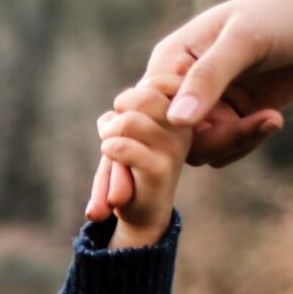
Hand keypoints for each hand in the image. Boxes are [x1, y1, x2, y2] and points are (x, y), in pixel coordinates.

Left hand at [89, 76, 191, 248]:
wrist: (143, 211)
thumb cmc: (131, 162)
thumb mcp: (129, 129)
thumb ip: (128, 108)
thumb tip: (121, 108)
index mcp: (182, 113)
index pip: (156, 83)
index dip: (129, 98)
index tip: (124, 114)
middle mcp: (184, 127)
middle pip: (143, 97)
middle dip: (119, 110)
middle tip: (113, 129)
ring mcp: (175, 148)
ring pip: (128, 122)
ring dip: (109, 134)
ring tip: (111, 146)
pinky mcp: (160, 169)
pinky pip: (121, 147)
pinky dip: (108, 151)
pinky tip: (114, 162)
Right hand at [132, 0, 292, 168]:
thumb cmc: (285, 12)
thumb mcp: (244, 40)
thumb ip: (208, 79)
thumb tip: (174, 122)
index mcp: (170, 60)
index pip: (148, 109)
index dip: (165, 129)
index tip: (208, 126)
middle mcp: (181, 86)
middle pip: (171, 137)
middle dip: (209, 140)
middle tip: (257, 124)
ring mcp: (208, 105)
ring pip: (199, 149)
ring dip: (233, 143)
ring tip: (271, 118)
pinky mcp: (234, 119)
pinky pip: (224, 151)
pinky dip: (246, 144)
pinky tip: (274, 118)